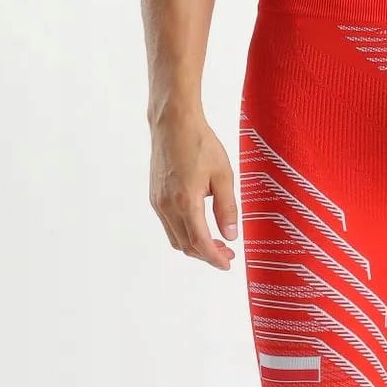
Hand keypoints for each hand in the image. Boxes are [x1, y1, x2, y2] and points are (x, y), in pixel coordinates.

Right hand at [149, 112, 238, 269]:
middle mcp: (167, 205)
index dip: (215, 258)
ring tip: (216, 242)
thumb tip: (231, 236)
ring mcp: (158, 202)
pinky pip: (169, 225)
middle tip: (227, 253)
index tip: (227, 264)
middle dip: (207, 255)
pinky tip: (200, 226)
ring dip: (195, 246)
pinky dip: (185, 233)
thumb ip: (227, 208)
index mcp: (186, 201)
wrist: (173, 122)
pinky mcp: (155, 197)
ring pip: (176, 238)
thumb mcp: (224, 175)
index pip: (200, 243)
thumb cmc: (200, 143)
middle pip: (186, 246)